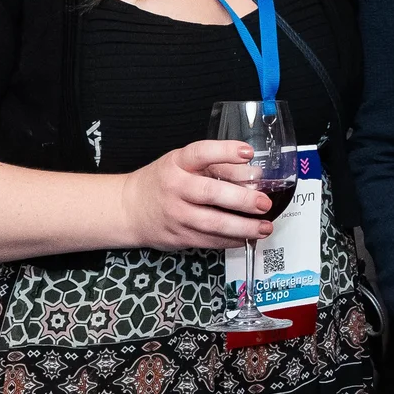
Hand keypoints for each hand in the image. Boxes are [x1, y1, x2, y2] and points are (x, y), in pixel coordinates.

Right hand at [117, 140, 271, 250]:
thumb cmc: (164, 182)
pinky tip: (248, 237)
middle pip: (210, 193)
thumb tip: (253, 173)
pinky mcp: (179, 237)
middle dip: (241, 199)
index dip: (225, 151)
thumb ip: (217, 165)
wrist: (129, 209)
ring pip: (212, 224)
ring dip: (242, 228)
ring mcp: (176, 215)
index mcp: (177, 164)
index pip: (201, 153)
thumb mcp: (184, 164)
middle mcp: (175, 188)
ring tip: (264, 227)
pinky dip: (231, 240)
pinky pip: (210, 241)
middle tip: (263, 202)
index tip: (248, 153)